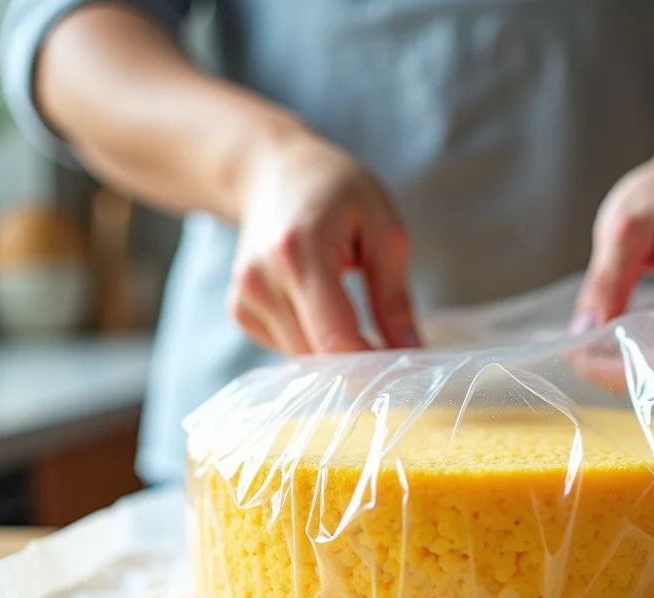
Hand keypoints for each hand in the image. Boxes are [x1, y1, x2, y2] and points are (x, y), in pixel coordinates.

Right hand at [229, 132, 418, 354]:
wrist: (270, 171)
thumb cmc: (334, 189)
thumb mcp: (383, 229)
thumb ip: (395, 297)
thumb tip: (413, 351)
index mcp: (300, 254)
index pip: (336, 339)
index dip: (373, 365)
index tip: (404, 370)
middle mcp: (262, 281)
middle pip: (318, 356)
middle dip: (359, 361)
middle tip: (391, 345)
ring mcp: (245, 298)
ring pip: (302, 359)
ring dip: (335, 353)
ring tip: (356, 315)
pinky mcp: (240, 310)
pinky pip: (285, 347)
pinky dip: (312, 341)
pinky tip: (322, 308)